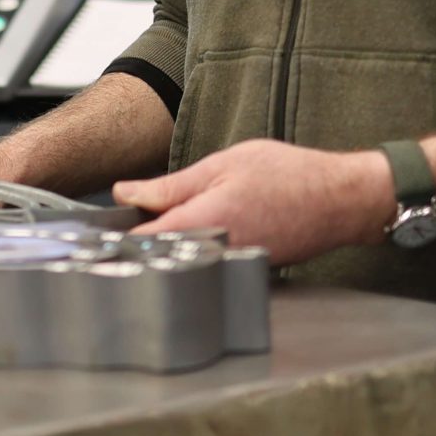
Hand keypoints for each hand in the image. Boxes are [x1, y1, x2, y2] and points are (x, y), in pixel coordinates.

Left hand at [114, 140, 392, 264]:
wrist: (340, 201)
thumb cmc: (288, 175)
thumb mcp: (222, 164)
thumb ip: (171, 185)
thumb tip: (125, 194)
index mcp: (205, 222)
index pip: (144, 243)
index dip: (115, 239)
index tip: (95, 234)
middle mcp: (217, 253)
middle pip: (161, 257)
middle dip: (138, 244)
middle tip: (125, 226)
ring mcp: (231, 266)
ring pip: (183, 262)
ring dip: (167, 249)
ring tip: (156, 228)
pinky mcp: (244, 270)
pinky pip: (207, 264)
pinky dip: (194, 251)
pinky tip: (194, 234)